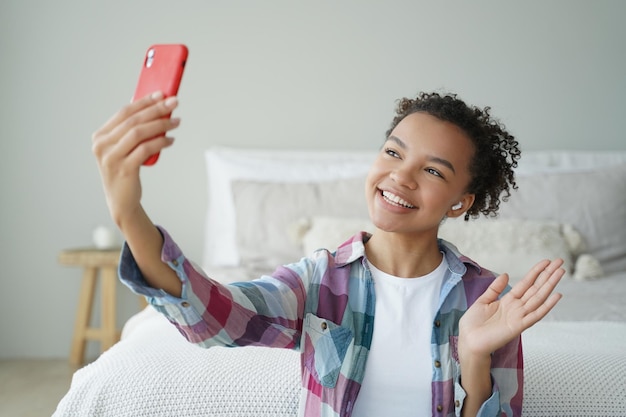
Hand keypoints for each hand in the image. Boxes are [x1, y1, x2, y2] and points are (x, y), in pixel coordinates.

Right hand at [92, 92, 179, 226]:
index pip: (124, 112)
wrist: (121, 201)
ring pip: (138, 133)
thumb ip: (132, 130)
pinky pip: (145, 149)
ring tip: (176, 122)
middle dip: (156, 109)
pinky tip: (171, 140)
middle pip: (132, 120)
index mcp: (100, 136)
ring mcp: (111, 158)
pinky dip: (160, 142)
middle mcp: (102, 145)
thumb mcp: (125, 148)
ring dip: (161, 124)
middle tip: (174, 103)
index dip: (144, 101)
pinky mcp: (123, 169)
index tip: (161, 94)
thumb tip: (154, 108)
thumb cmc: (126, 171)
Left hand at [458, 259, 564, 359]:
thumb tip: (506, 274)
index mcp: (508, 301)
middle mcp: (517, 307)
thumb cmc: (473, 324)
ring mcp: (519, 316)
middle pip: (536, 288)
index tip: (547, 261)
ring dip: (550, 284)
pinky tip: (557, 295)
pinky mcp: (519, 326)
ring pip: (539, 297)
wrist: (468, 341)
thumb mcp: (483, 300)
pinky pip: (536, 314)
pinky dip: (547, 305)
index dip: (536, 272)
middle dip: (548, 275)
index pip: (526, 283)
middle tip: (560, 262)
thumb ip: (495, 288)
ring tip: (561, 272)